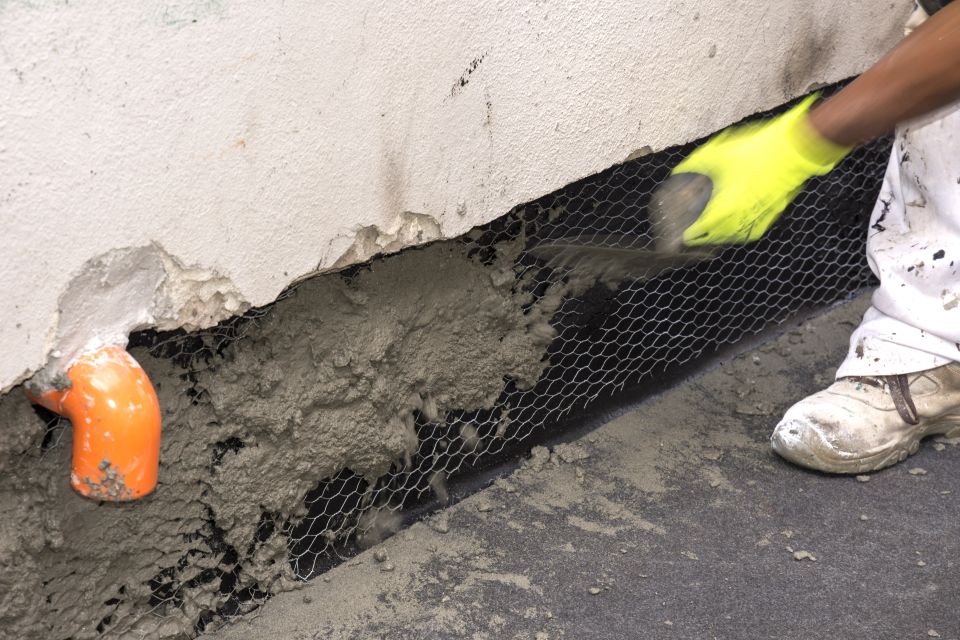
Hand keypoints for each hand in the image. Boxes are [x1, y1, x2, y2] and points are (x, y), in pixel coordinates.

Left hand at [674, 95, 849, 246]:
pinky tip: (731, 222)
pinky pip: (748, 231)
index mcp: (724, 209)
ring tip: (710, 229)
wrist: (793, 150)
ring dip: (719, 235)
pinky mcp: (770, 217)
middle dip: (703, 237)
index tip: (683, 235)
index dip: (690, 235)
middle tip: (693, 234)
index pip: (700, 232)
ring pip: (732, 237)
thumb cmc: (755, 152)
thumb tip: (680, 171)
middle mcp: (740, 221)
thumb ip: (695, 165)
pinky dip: (736, 230)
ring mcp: (757, 220)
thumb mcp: (717, 154)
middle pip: (715, 238)